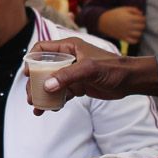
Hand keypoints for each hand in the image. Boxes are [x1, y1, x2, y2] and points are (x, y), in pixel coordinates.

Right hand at [28, 37, 157, 114]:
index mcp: (69, 47)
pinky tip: (50, 110)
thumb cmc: (113, 68)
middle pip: (44, 69)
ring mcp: (73, 73)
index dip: (32, 59)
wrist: (130, 81)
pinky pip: (62, 93)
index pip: (43, 48)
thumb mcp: (89, 69)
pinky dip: (55, 101)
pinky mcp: (78, 86)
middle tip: (31, 97)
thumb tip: (47, 86)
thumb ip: (68, 76)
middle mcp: (69, 59)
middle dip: (35, 83)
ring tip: (37, 107)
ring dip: (43, 94)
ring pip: (51, 82)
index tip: (27, 73)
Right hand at [97, 6, 145, 43]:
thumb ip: (134, 9)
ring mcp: (127, 33)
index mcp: (130, 18)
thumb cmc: (114, 14)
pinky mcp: (124, 38)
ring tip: (136, 29)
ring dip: (139, 31)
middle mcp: (130, 26)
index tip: (139, 17)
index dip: (142, 18)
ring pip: (139, 34)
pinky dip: (136, 39)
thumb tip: (141, 14)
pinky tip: (133, 35)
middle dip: (141, 24)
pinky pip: (134, 41)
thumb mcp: (124, 9)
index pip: (142, 19)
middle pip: (142, 26)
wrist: (103, 22)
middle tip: (138, 23)